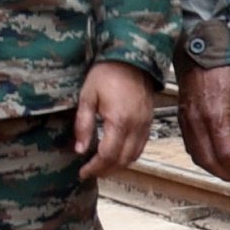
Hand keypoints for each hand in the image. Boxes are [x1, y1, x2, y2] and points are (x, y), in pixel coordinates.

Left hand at [72, 59, 157, 175]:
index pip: (107, 155)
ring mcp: (145, 124)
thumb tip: (80, 149)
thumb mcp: (87, 96)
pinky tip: (117, 153)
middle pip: (122, 160)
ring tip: (102, 166)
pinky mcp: (149, 121)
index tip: (82, 172)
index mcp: (119, 121)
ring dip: (118, 165)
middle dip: (105, 170)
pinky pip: (141, 146)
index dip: (94, 167)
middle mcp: (136, 126)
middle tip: (90, 172)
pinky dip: (129, 155)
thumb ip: (83, 125)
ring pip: (134, 156)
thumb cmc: (107, 73)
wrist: (132, 58)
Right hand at [178, 58, 229, 178]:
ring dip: (212, 170)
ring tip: (228, 173)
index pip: (225, 153)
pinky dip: (201, 158)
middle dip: (225, 175)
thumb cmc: (223, 71)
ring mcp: (187, 123)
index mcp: (215, 117)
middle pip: (208, 160)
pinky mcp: (182, 120)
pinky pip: (190, 146)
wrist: (198, 55)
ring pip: (197, 156)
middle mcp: (198, 123)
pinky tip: (213, 159)